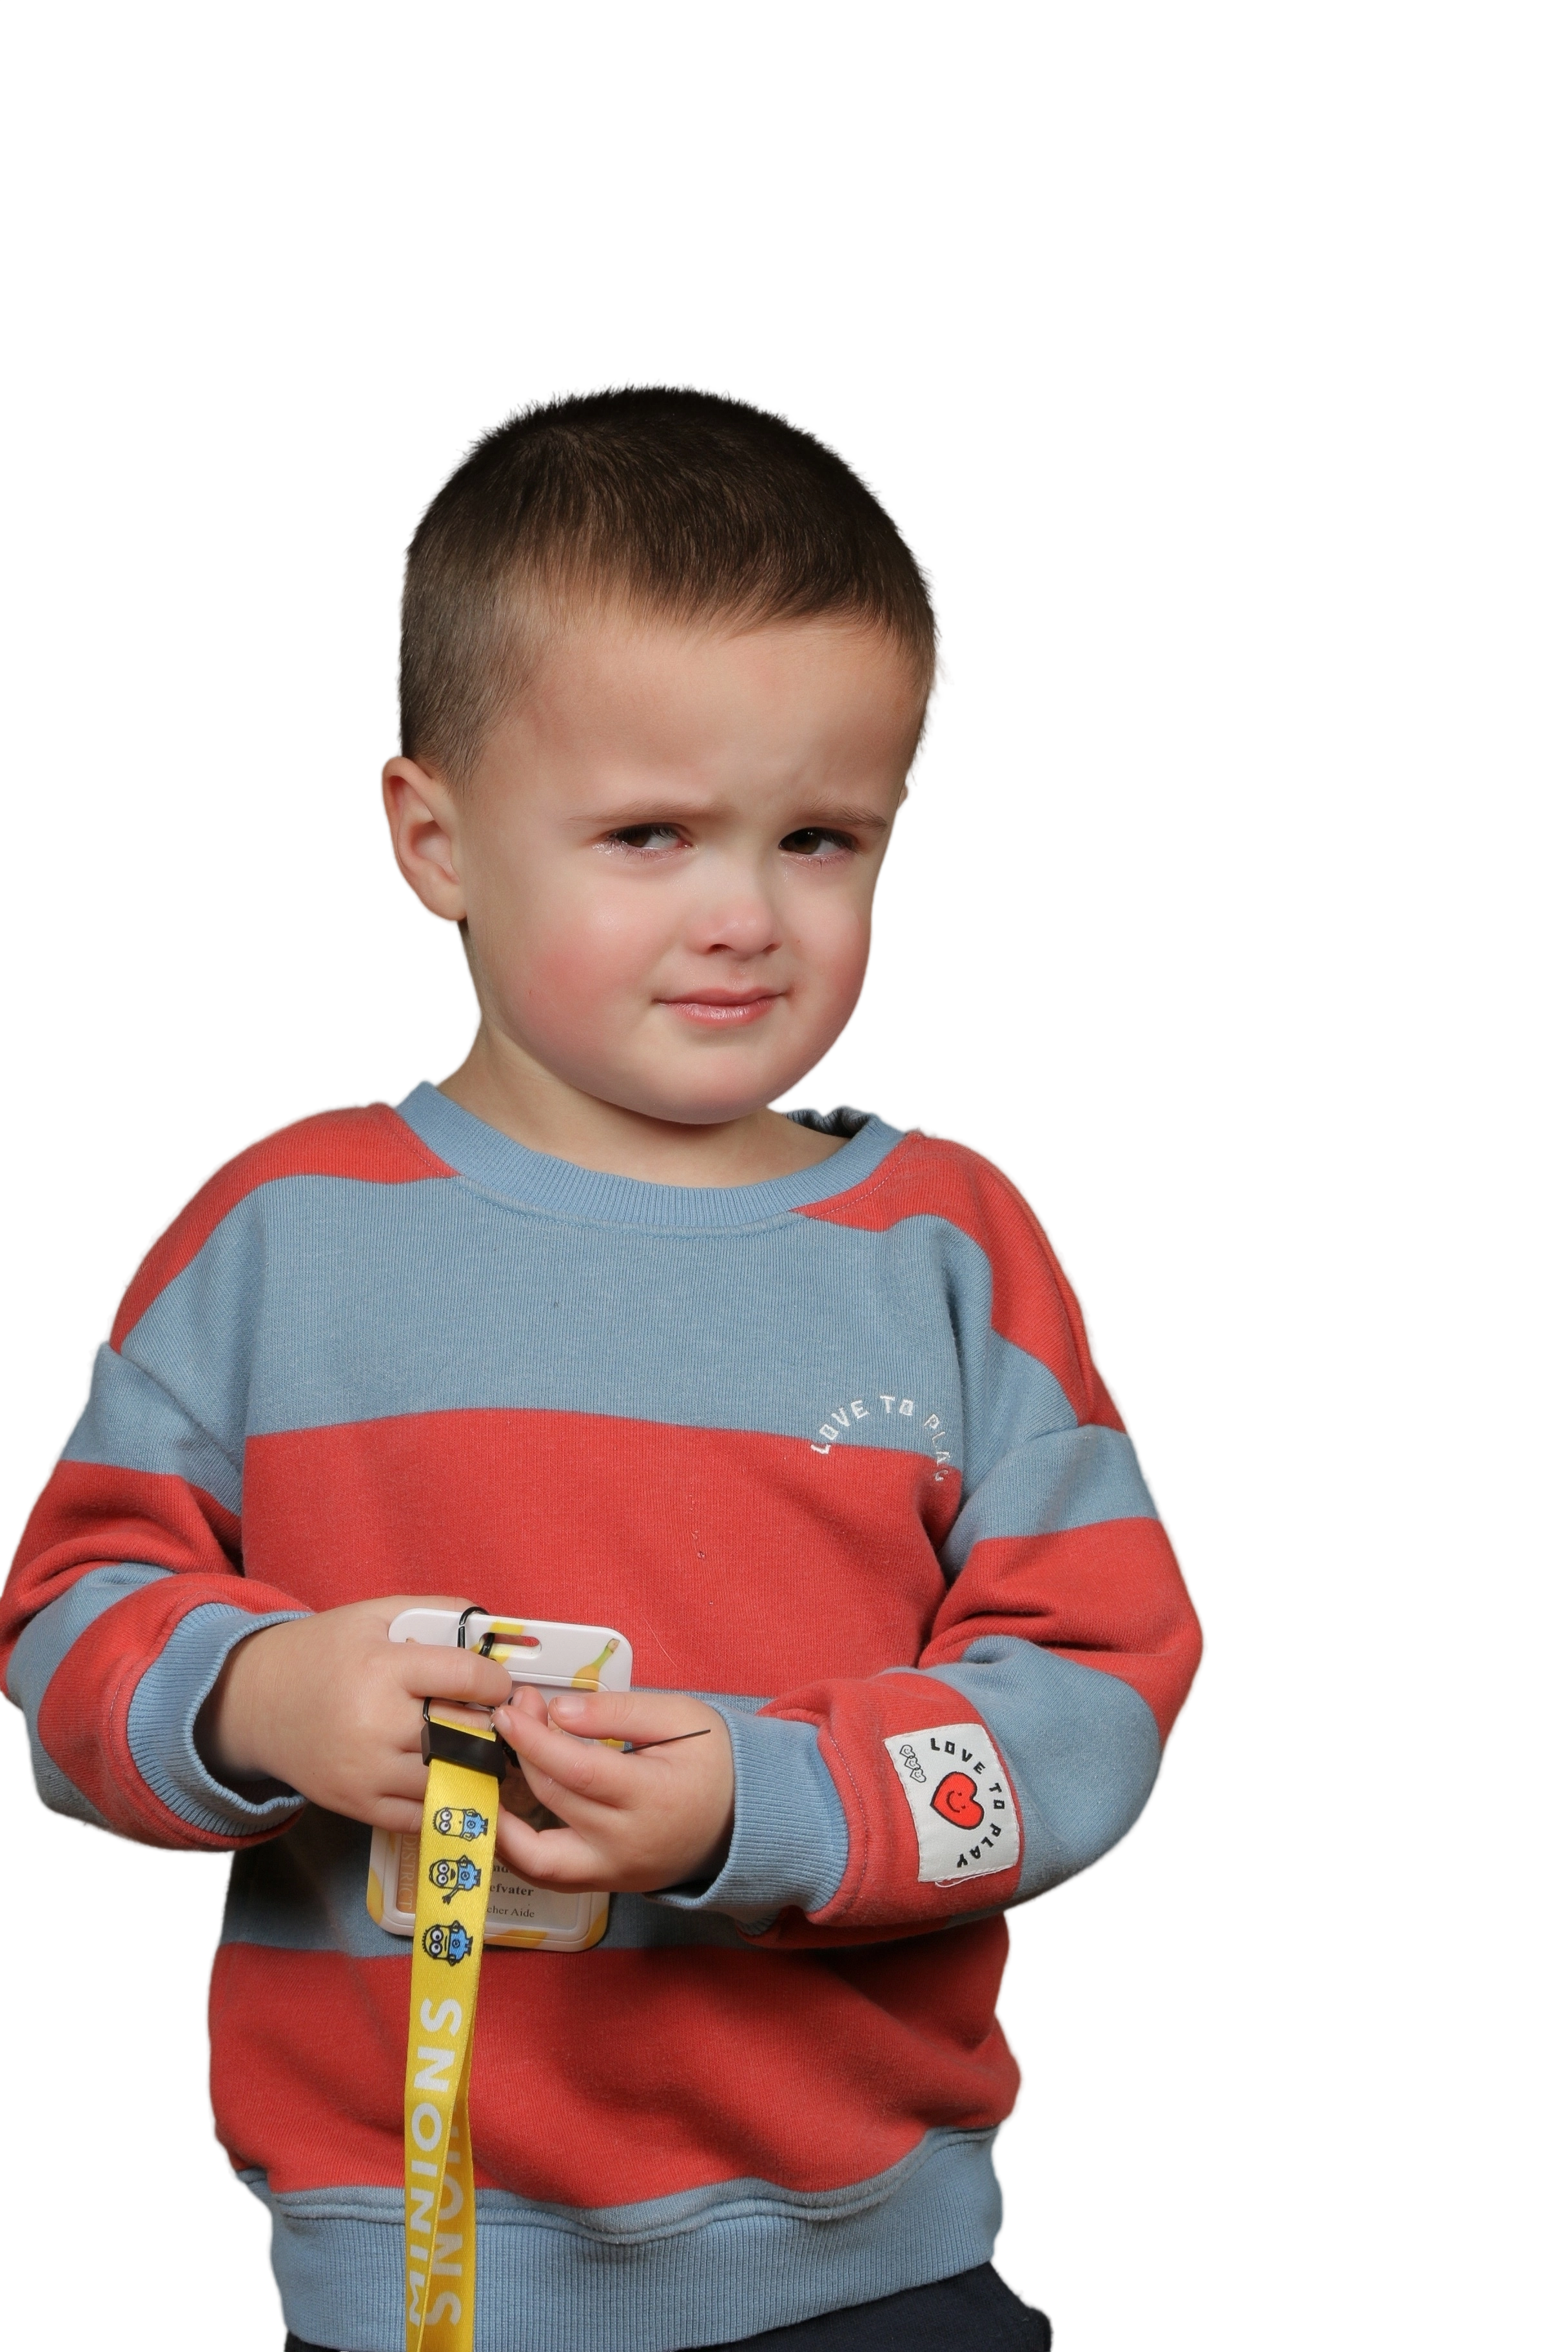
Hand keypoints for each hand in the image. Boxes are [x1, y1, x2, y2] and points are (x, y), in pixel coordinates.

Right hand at [195, 1596, 512, 1831]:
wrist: (256, 1702)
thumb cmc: (323, 1652)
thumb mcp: (376, 1615)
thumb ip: (439, 1613)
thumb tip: (494, 1628)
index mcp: (383, 1668)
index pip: (467, 1679)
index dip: (496, 1682)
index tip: (497, 1685)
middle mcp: (376, 1724)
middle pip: (465, 1733)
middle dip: (486, 1725)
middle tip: (488, 1717)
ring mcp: (366, 1771)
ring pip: (449, 1777)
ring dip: (469, 1765)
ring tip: (467, 1746)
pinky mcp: (356, 1804)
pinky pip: (422, 1814)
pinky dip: (441, 1797)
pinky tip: (443, 1775)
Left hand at [491, 1686, 734, 1895]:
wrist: (745, 1819)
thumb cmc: (714, 1761)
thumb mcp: (680, 1718)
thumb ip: (619, 1711)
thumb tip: (559, 1711)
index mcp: (652, 1796)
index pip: (577, 1770)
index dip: (534, 1739)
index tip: (509, 1710)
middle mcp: (627, 1844)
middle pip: (554, 1798)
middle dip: (524, 1751)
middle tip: (520, 1712)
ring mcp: (613, 1872)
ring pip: (536, 1854)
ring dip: (501, 1816)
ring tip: (488, 1774)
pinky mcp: (603, 1884)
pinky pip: (546, 1875)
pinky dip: (515, 1849)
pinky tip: (500, 1814)